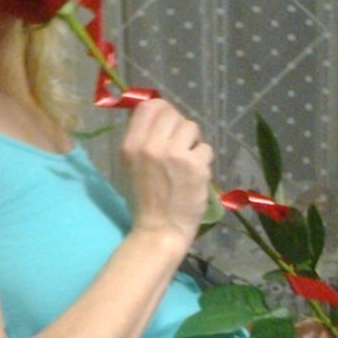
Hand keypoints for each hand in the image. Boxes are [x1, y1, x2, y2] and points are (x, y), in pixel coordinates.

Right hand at [121, 99, 213, 247]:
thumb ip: (142, 138)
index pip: (148, 106)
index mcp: (131, 145)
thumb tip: (157, 112)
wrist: (159, 230)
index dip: (162, 110)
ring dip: (192, 143)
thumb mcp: (132, 165)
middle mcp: (150, 146)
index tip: (167, 124)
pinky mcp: (195, 166)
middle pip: (172, 113)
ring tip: (186, 162)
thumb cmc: (144, 199)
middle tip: (179, 146)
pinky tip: (194, 176)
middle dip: (179, 127)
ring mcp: (174, 155)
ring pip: (191, 127)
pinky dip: (203, 161)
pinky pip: (205, 149)